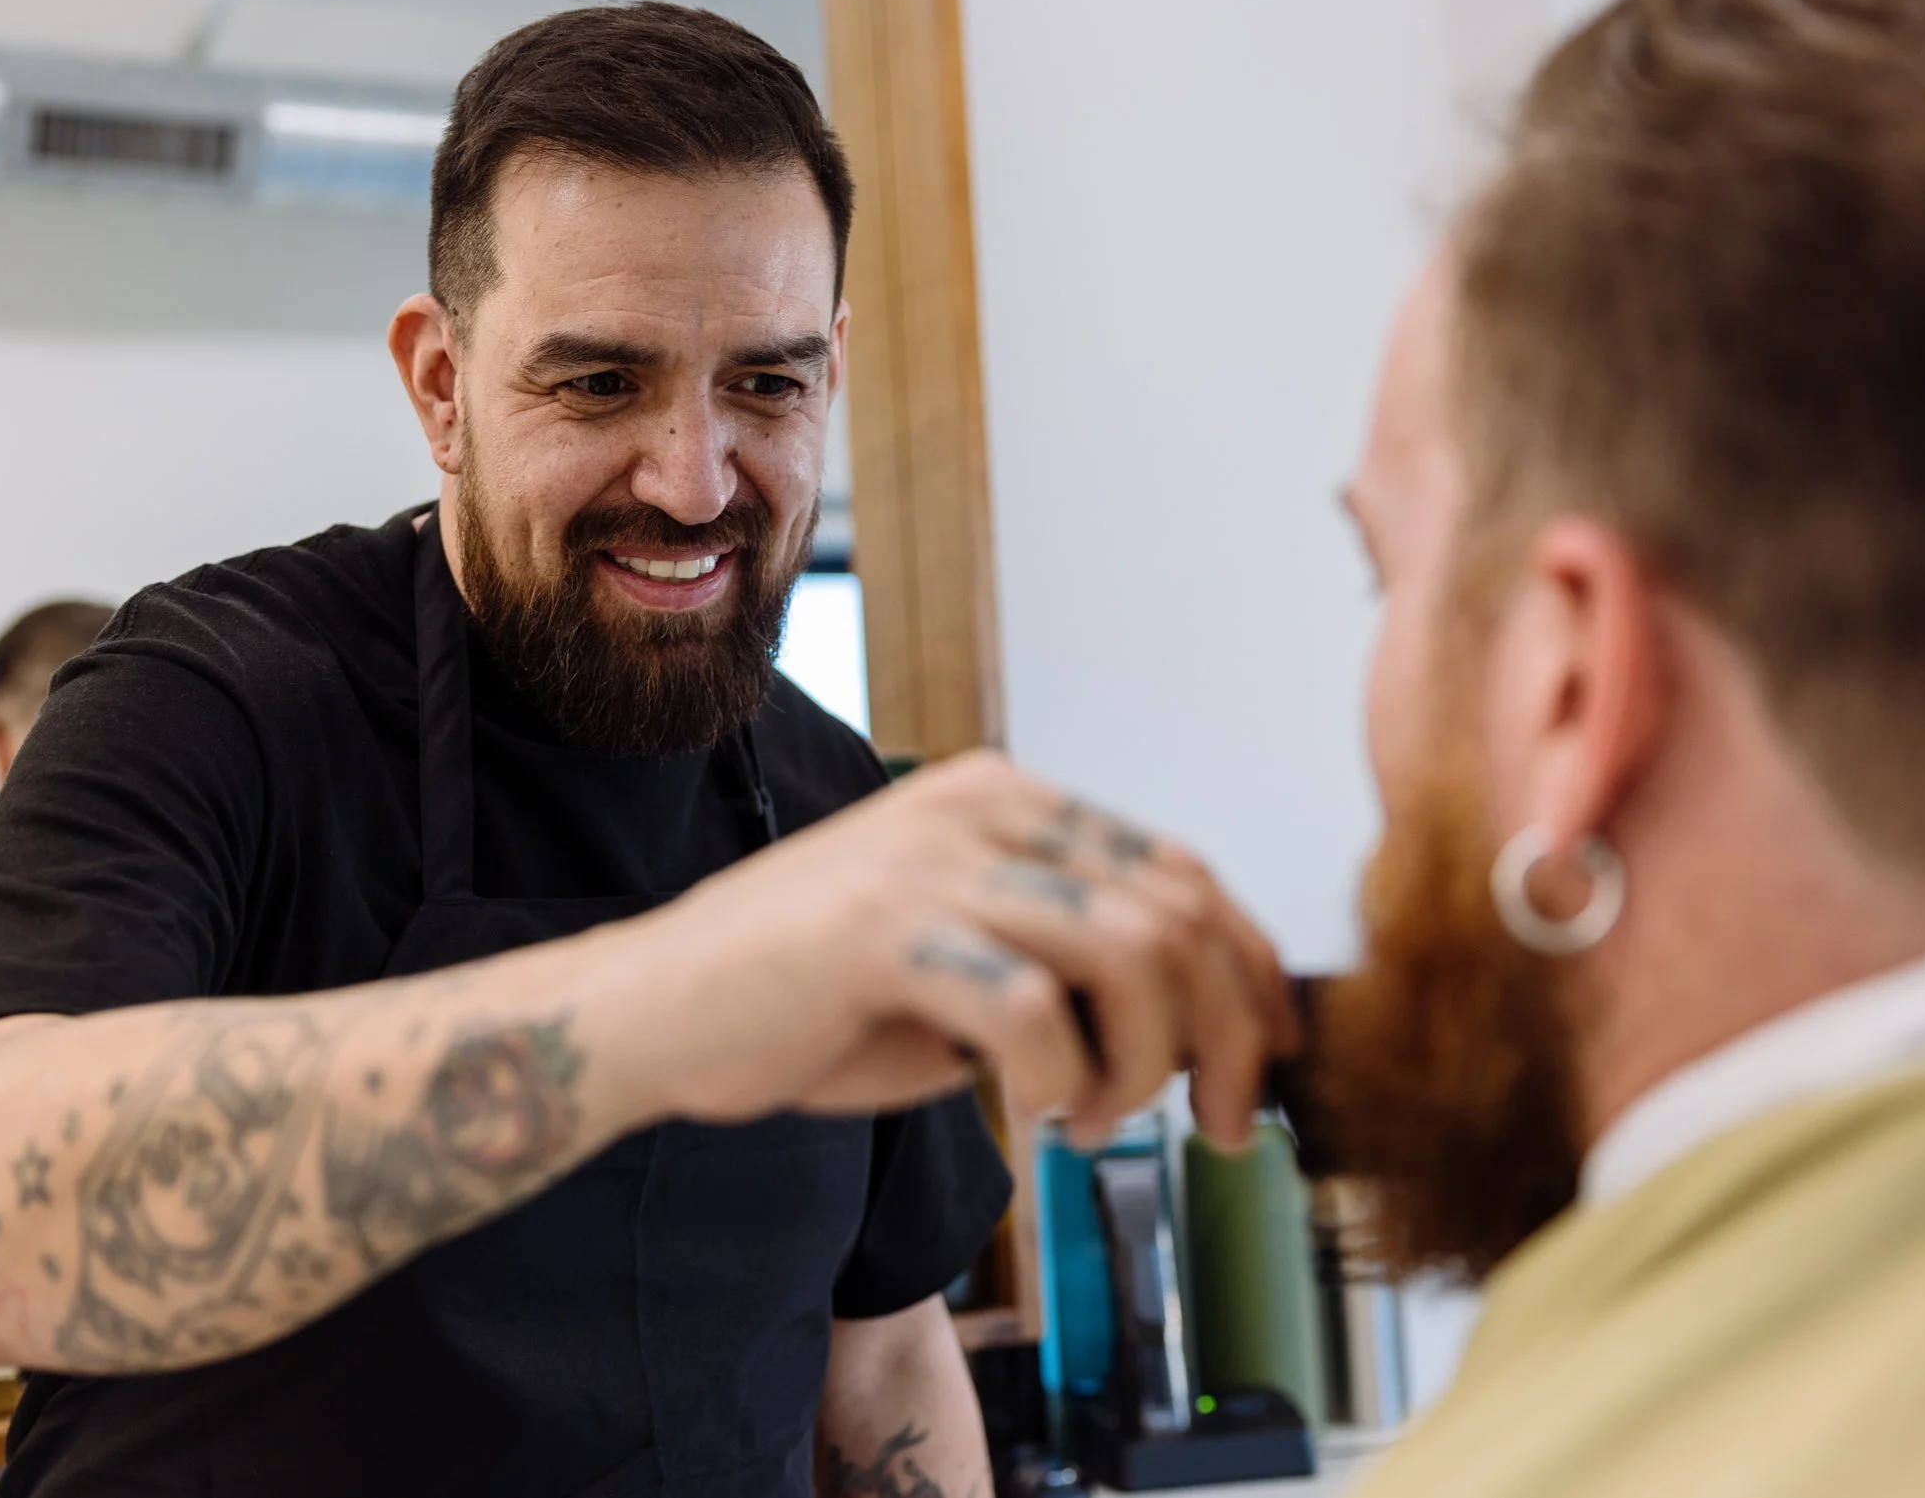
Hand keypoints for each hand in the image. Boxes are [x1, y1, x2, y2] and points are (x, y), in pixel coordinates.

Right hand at [619, 751, 1294, 1146]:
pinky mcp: (884, 929)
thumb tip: (1204, 1024)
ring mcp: (931, 861)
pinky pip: (1035, 1011)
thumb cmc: (811, 1003)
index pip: (1181, 871)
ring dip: (1147, 1064)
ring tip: (1097, 1118)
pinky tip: (1039, 1114)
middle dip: (1226, 1034)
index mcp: (1007, 799)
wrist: (653, 1015)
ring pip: (1132, 955)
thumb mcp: (966, 962)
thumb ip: (1068, 966)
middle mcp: (981, 808)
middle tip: (1215, 1124)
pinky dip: (1064, 1082)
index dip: (1251, 969)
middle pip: (1178, 912)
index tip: (1271, 1056)